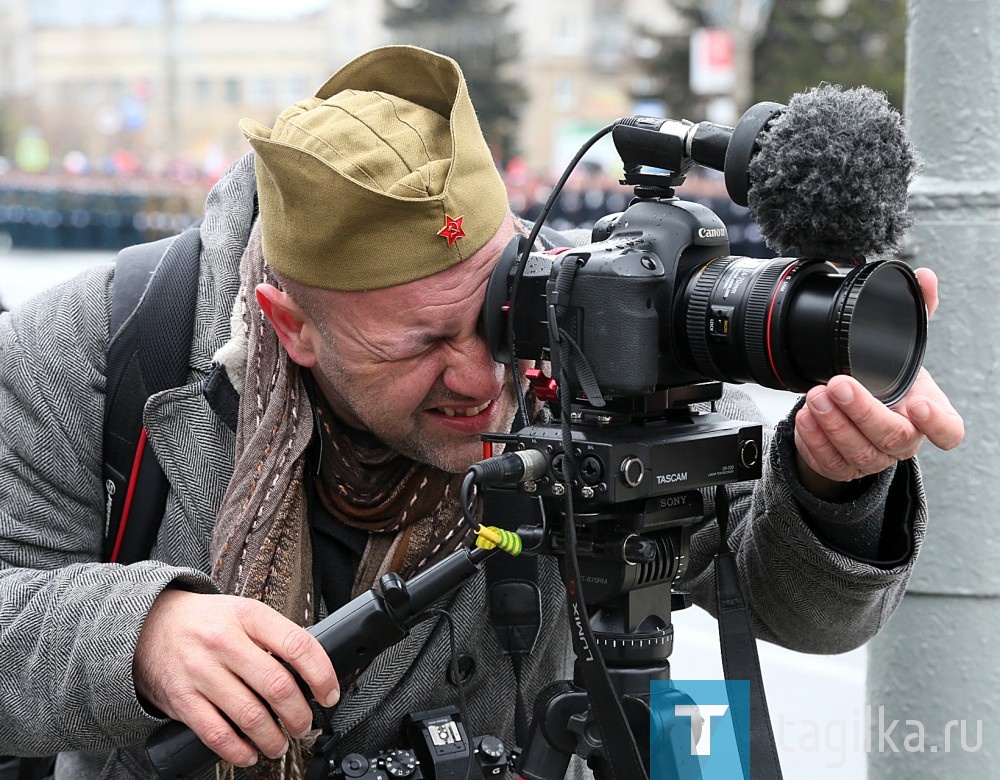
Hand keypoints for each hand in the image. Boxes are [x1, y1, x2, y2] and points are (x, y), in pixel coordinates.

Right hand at [134, 590, 339, 766]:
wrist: (147, 625)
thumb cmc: (205, 621)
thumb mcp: (243, 613)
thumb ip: (274, 637)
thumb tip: (311, 672)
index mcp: (248, 616)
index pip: (298, 645)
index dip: (321, 675)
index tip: (329, 694)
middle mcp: (225, 642)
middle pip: (278, 686)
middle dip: (299, 715)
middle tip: (304, 724)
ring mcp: (201, 671)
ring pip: (250, 715)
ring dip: (273, 738)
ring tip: (280, 744)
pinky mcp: (182, 699)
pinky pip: (217, 734)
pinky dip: (238, 751)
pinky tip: (249, 753)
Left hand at [793, 268, 964, 498]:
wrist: (856, 416)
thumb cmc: (886, 383)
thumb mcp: (901, 349)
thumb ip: (915, 312)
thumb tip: (923, 276)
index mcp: (926, 414)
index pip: (949, 431)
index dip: (938, 423)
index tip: (919, 405)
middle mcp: (902, 440)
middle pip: (892, 437)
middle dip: (862, 411)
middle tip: (838, 384)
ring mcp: (873, 458)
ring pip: (857, 452)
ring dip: (833, 423)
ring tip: (814, 396)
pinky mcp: (842, 467)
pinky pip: (829, 461)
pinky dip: (814, 439)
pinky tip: (804, 417)